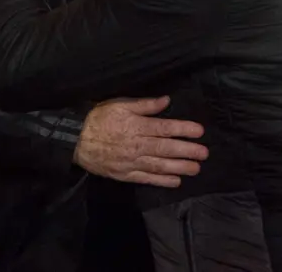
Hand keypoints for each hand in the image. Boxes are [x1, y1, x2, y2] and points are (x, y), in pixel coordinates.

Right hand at [74, 96, 208, 187]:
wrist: (76, 140)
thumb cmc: (100, 118)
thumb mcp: (120, 104)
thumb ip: (145, 104)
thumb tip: (166, 100)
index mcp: (136, 125)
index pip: (165, 128)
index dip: (183, 129)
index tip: (199, 131)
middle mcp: (137, 145)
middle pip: (166, 148)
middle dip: (187, 150)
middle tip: (204, 153)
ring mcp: (132, 162)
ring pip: (159, 165)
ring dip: (179, 167)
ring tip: (196, 168)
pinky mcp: (126, 175)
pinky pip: (147, 179)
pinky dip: (162, 181)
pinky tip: (176, 181)